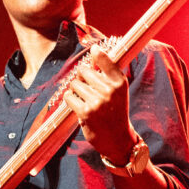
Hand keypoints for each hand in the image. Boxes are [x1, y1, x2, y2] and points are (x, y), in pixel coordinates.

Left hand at [63, 45, 134, 162]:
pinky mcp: (86, 112)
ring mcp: (98, 101)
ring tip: (84, 99)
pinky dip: (69, 99)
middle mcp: (110, 90)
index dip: (97, 53)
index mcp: (120, 83)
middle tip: (87, 89)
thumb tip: (93, 51)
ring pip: (75, 84)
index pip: (106, 60)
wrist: (118, 139)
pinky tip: (77, 105)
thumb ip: (107, 74)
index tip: (93, 49)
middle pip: (84, 71)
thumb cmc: (115, 112)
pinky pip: (69, 96)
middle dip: (81, 78)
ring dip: (75, 90)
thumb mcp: (118, 91)